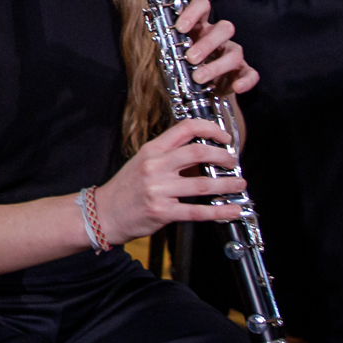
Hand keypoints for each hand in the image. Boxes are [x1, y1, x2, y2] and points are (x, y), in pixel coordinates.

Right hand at [94, 118, 246, 244]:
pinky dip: (219, 211)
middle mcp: (155, 167)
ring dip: (227, 184)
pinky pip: (197, 211)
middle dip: (223, 156)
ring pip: (203, 184)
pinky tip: (231, 210)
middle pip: (198, 152)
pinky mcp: (162, 212)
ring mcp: (159, 190)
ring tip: (238, 184)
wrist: (103, 213)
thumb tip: (202, 155)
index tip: (224, 136)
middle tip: (233, 161)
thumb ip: (169, 157)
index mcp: (151, 150)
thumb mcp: (142, 163)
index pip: (184, 129)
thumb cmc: (125, 189)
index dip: (210, 129)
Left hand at [174, 0, 257, 94]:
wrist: (198, 91)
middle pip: (224, 28)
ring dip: (217, 66)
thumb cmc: (183, 67)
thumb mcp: (172, 55)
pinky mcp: (241, 72)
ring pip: (235, 53)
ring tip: (198, 78)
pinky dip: (246, 80)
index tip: (180, 27)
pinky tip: (237, 87)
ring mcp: (232, 54)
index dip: (193, 12)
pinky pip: (250, 74)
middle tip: (190, 58)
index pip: (202, 7)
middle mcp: (219, 37)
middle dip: (207, 43)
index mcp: (201, 27)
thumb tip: (161, 42)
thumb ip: (168, 46)